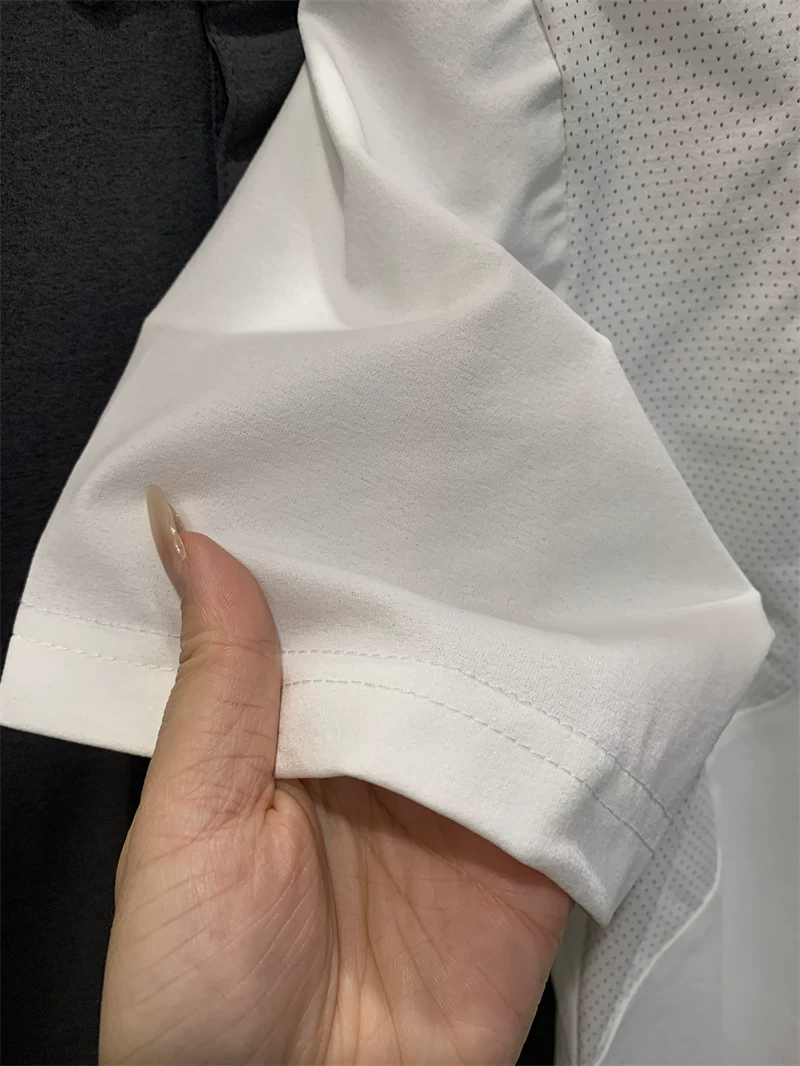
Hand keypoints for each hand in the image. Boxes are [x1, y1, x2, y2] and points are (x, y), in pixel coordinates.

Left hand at [99, 487, 571, 1064]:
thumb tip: (187, 536)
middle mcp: (376, 753)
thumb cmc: (197, 989)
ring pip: (494, 689)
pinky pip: (561, 770)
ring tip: (534, 529)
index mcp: (288, 733)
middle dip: (438, 573)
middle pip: (420, 642)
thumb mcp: (185, 823)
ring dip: (512, 631)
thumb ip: (212, 685)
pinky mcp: (525, 852)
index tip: (363, 454)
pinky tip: (588, 644)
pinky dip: (578, 716)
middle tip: (467, 466)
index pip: (325, 615)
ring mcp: (454, 799)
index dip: (340, 546)